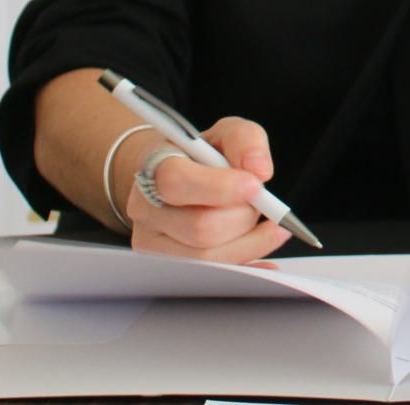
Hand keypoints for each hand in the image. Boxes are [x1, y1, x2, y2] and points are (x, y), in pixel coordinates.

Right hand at [120, 117, 289, 263]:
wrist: (173, 178)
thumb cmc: (201, 156)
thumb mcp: (226, 133)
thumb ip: (246, 140)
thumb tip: (260, 170)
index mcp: (154, 169)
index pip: (177, 182)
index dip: (221, 187)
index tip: (256, 185)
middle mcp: (146, 211)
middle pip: (200, 228)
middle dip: (244, 216)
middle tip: (260, 202)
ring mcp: (153, 245)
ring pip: (208, 257)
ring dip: (249, 240)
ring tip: (263, 222)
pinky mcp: (168, 269)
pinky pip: (214, 275)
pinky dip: (247, 262)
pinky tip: (263, 247)